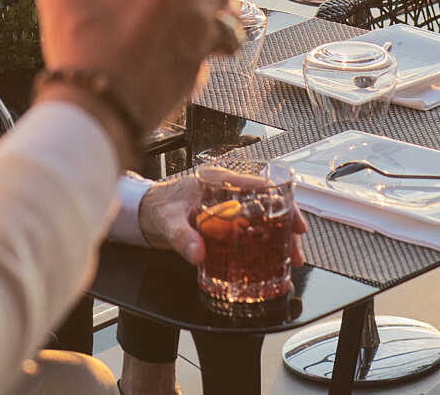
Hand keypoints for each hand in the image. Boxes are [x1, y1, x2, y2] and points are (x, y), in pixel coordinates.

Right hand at [26, 0, 240, 160]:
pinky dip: (205, 45)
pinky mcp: (193, 77)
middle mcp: (197, 10)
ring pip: (230, 19)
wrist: (95, 111)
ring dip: (222, 8)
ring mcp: (199, 46)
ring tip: (202, 3)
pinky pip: (211, 54)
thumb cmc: (84, 45)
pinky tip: (181, 45)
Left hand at [138, 174, 307, 267]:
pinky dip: (263, 242)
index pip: (259, 185)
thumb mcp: (168, 222)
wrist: (144, 213)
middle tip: (296, 251)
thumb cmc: (157, 207)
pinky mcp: (222, 223)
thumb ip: (182, 237)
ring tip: (289, 258)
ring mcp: (226, 207)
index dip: (282, 202)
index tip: (296, 222)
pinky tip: (270, 258)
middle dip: (287, 227)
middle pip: (267, 205)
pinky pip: (250, 230)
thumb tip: (198, 254)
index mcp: (217, 181)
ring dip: (278, 237)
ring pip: (262, 218)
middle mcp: (226, 192)